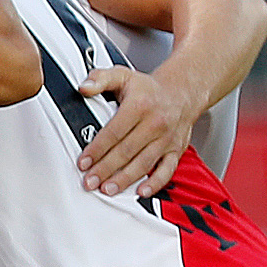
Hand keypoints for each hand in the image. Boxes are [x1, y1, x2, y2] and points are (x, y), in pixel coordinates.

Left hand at [76, 65, 197, 195]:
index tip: (84, 161)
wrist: (182, 92)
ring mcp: (166, 139)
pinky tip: (141, 191)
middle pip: (127, 151)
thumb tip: (84, 87)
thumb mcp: (123, 75)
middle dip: (106, 169)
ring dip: (124, 179)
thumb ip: (101, 78)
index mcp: (140, 106)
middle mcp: (155, 123)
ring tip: (107, 189)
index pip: (114, 131)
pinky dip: (155, 183)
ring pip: (143, 163)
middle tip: (90, 181)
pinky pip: (167, 170)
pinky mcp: (176, 150)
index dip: (97, 149)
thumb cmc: (149, 89)